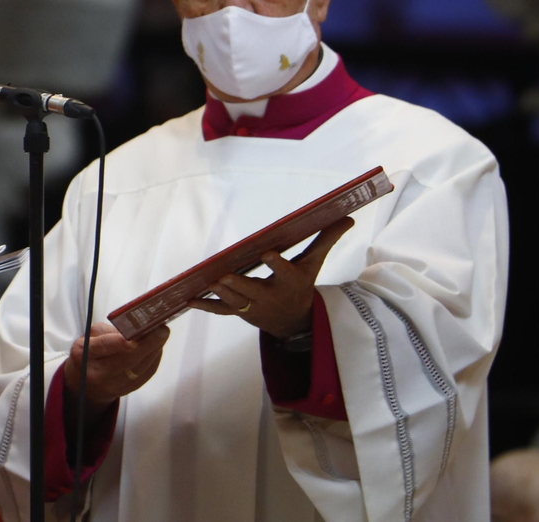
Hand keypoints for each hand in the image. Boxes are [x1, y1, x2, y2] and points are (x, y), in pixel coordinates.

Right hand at [62, 321, 171, 420]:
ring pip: (139, 368)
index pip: (104, 346)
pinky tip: (157, 348)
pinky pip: (145, 375)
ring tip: (162, 334)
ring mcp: (113, 385)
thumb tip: (135, 327)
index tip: (139, 330)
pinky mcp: (126, 390)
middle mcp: (98, 374)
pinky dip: (154, 360)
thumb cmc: (89, 353)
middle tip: (161, 329)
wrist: (85, 384)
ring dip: (154, 350)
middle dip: (148, 343)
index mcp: (84, 355)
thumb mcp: (89, 337)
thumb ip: (109, 331)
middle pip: (127, 360)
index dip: (122, 339)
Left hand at [186, 216, 354, 337]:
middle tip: (224, 275)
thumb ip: (326, 240)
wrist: (293, 321)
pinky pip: (221, 311)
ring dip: (221, 294)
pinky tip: (189, 299)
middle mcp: (271, 297)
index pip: (285, 273)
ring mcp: (254, 307)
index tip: (267, 253)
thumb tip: (349, 217)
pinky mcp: (240, 313)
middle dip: (239, 285)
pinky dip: (206, 306)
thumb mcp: (314, 264)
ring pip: (236, 302)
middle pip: (254, 291)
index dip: (276, 264)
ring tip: (208, 282)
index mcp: (290, 282)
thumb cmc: (301, 284)